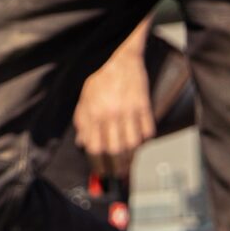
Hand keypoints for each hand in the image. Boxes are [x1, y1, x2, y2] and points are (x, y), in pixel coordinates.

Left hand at [73, 46, 155, 180]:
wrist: (119, 55)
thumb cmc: (100, 76)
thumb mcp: (84, 98)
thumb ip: (82, 122)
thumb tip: (83, 144)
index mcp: (94, 113)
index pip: (95, 148)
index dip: (98, 165)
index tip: (101, 173)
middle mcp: (111, 114)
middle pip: (115, 151)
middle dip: (116, 168)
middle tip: (117, 175)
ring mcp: (129, 110)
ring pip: (132, 144)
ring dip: (131, 159)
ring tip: (128, 165)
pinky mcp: (144, 105)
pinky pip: (147, 131)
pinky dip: (144, 141)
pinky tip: (140, 145)